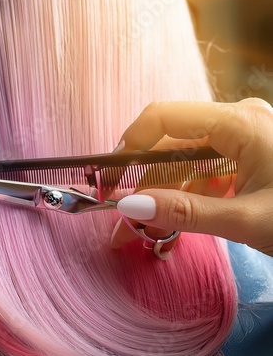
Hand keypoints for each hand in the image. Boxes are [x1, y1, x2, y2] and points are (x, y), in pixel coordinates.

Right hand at [110, 98, 272, 255]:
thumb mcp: (247, 219)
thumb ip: (186, 211)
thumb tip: (129, 206)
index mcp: (239, 122)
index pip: (163, 118)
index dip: (129, 146)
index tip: (109, 179)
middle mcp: (236, 122)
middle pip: (171, 150)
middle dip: (145, 190)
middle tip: (124, 227)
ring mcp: (241, 140)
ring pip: (184, 167)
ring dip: (164, 202)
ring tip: (147, 237)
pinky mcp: (245, 158)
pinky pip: (203, 176)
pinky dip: (187, 201)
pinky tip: (173, 228)